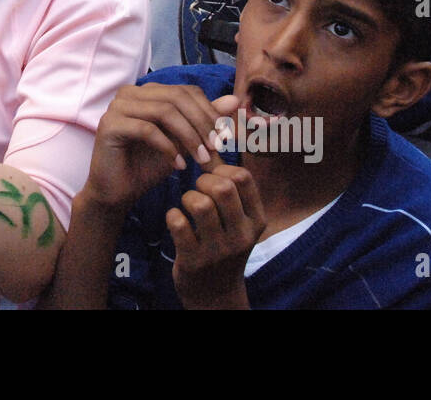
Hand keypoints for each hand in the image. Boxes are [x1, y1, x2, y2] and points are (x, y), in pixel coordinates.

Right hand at [82, 83, 240, 212]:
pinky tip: (178, 166)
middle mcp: (129, 92)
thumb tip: (234, 100)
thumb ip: (205, 120)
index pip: (186, 91)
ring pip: (164, 111)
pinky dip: (168, 147)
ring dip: (189, 136)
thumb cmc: (148, 166)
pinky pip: (147, 129)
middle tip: (216, 149)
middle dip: (202, 123)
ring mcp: (117, 106)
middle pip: (177, 97)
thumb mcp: (183, 142)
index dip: (210, 112)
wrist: (117, 193)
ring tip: (201, 160)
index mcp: (147, 91)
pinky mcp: (109, 125)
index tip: (225, 138)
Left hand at [167, 165, 265, 309]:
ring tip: (187, 205)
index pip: (243, 177)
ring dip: (186, 197)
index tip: (212, 177)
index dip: (221, 169)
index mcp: (257, 220)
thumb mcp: (239, 221)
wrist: (214, 294)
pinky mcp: (193, 261)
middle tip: (198, 190)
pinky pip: (178, 222)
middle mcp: (242, 236)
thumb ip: (232, 187)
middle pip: (221, 188)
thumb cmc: (224, 244)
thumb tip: (216, 137)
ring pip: (199, 204)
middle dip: (202, 181)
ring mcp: (218, 250)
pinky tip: (176, 220)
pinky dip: (172, 215)